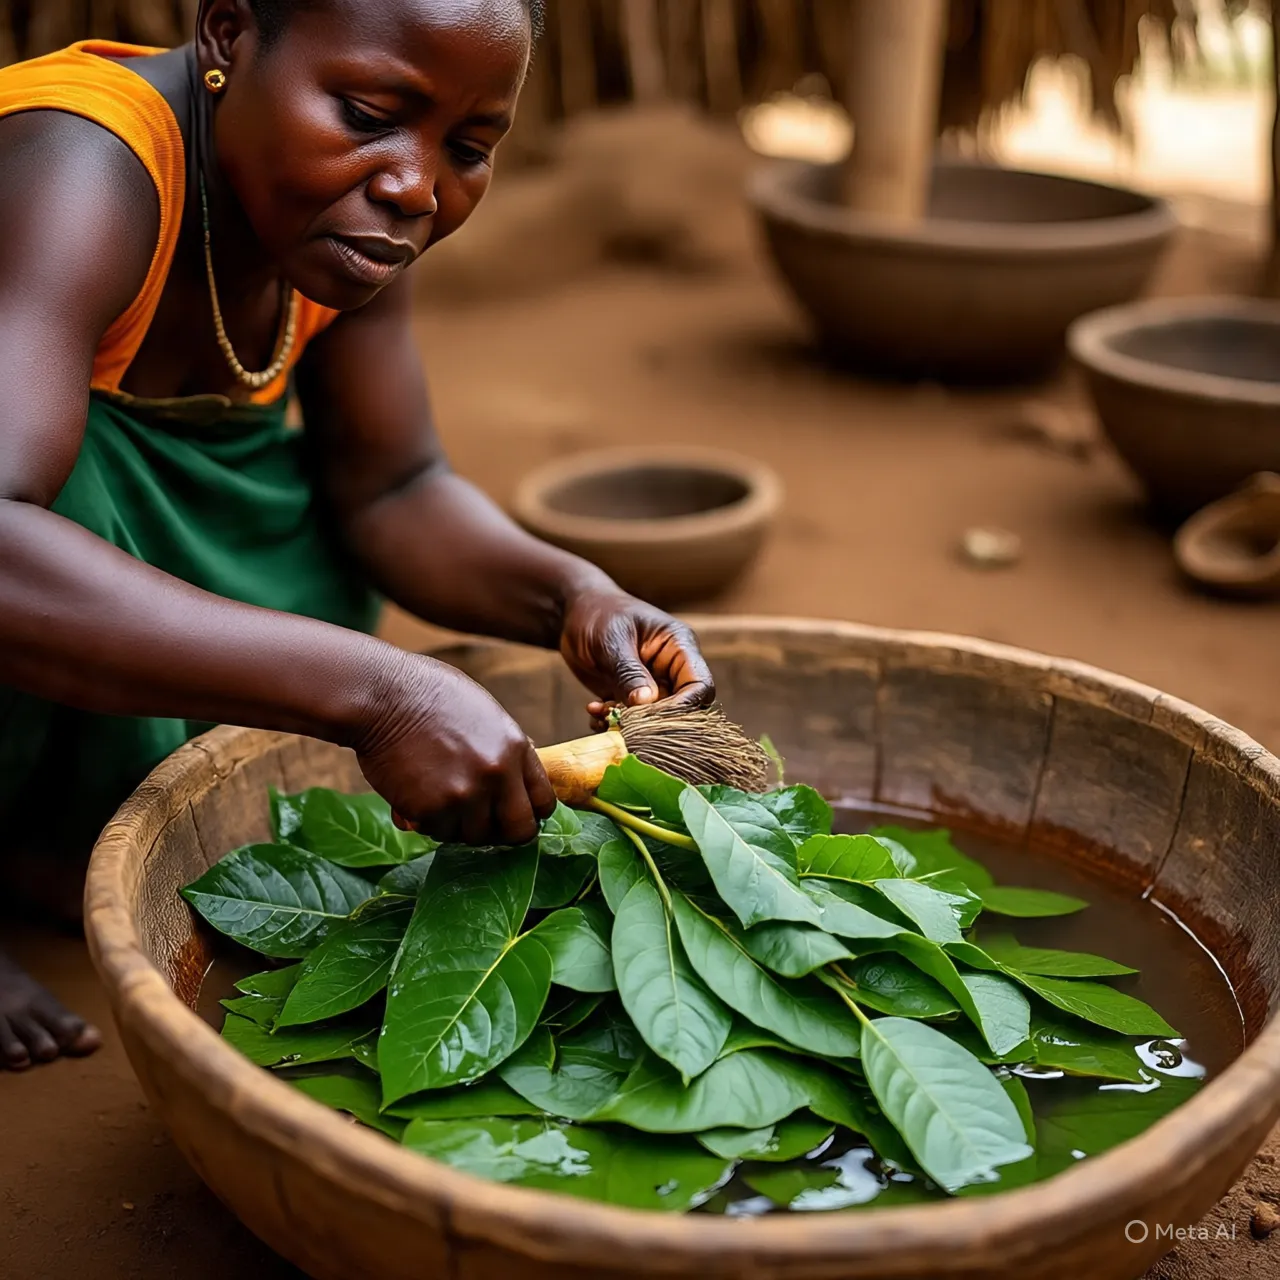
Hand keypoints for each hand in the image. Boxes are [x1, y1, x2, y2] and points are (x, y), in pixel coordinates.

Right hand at [352, 653, 556, 845]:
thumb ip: (504, 750)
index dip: (530, 813)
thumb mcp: (485, 714)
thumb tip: (515, 780)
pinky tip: (417, 798)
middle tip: (483, 823)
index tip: (514, 814)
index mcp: (515, 748)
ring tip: (441, 798)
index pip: (543, 802)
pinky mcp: (430, 810)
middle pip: (518, 831)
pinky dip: (429, 823)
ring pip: (474, 836)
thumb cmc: (429, 695)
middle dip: (503, 832)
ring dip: (460, 825)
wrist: (381, 695)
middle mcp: (497, 775)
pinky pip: (439, 834)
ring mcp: (465, 795)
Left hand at [557, 587, 714, 728]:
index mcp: (679, 646)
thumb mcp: (612, 640)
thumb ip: (629, 672)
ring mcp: (652, 684)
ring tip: (601, 711)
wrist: (575, 612)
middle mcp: (671, 668)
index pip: (699, 685)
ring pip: (654, 719)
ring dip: (628, 723)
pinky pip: (632, 720)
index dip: (683, 707)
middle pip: (680, 708)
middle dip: (652, 720)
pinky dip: (613, 723)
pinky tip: (594, 711)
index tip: (653, 718)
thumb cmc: (598, 613)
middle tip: (621, 720)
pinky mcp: (631, 696)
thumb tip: (645, 703)